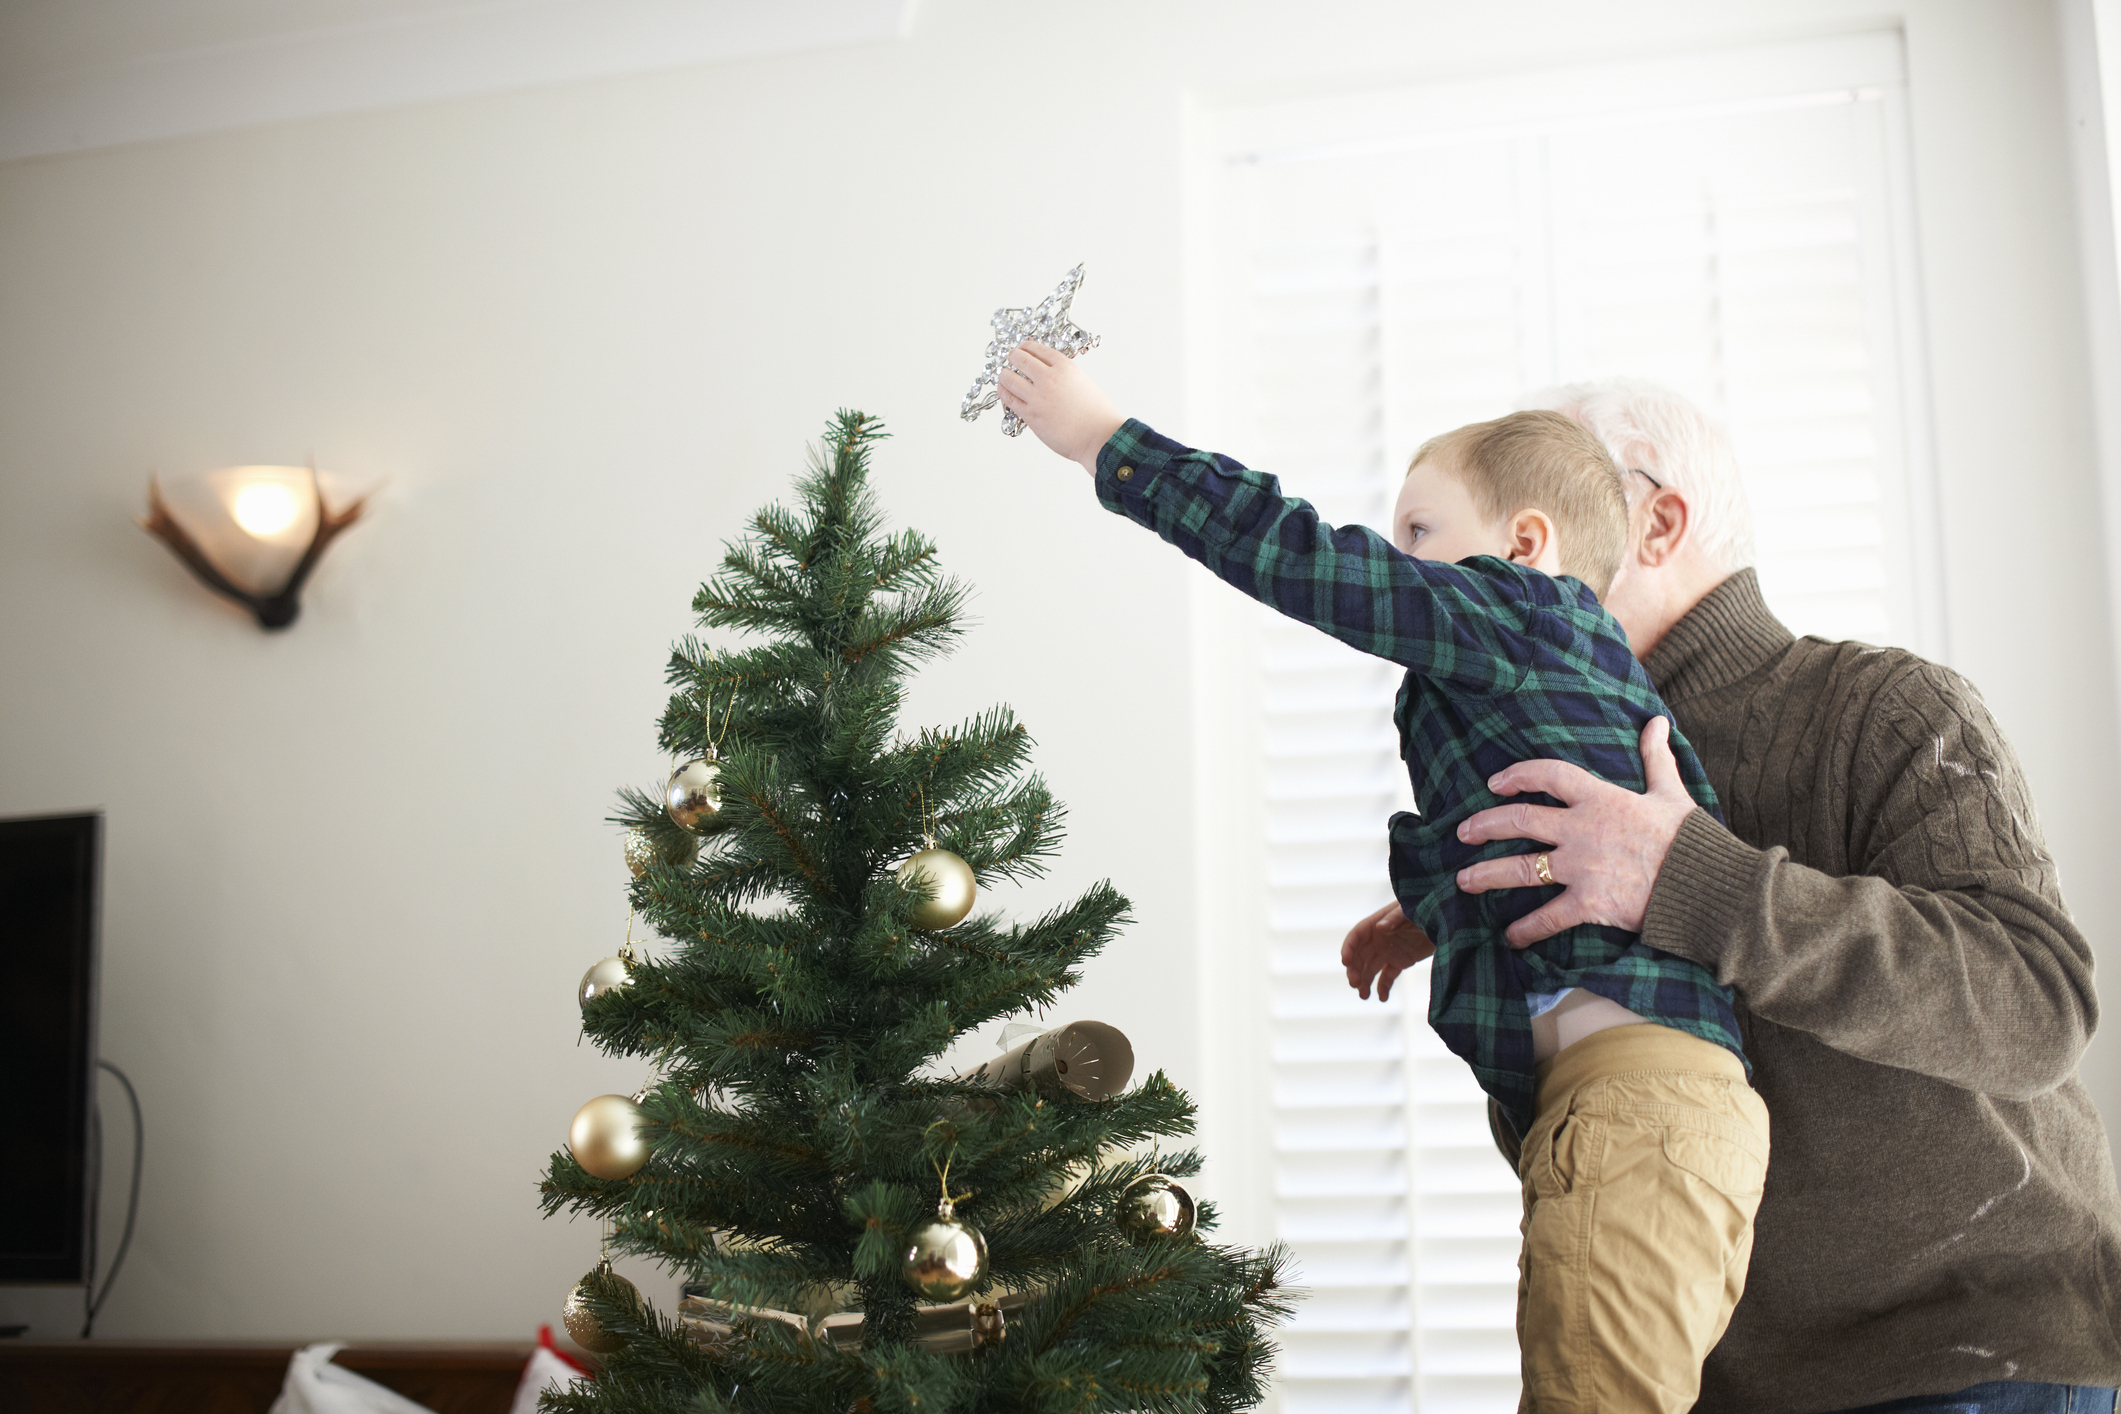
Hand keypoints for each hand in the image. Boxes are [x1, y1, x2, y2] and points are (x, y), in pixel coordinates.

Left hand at [995, 340, 1123, 473]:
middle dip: (1013, 356)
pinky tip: (1002, 390)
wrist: (1097, 436)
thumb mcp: (1083, 382)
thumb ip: (1065, 376)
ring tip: (1003, 375)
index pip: (1039, 350)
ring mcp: (1038, 396)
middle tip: (1010, 358)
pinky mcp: (1030, 414)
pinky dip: (1003, 393)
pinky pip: (1009, 399)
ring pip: (1009, 378)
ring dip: (1004, 375)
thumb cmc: (1096, 414)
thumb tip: (1050, 375)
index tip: (1022, 347)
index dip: (1027, 346)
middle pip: (1021, 359)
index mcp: (1065, 367)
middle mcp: (1049, 378)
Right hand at [1340, 898, 1433, 1002]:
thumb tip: (1379, 927)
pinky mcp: (1400, 961)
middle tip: (1355, 984)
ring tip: (1364, 996)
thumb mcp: (1410, 911)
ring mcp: (1389, 951)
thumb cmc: (1425, 907)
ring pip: (1370, 969)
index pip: (1356, 936)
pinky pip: (1388, 976)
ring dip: (1364, 982)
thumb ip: (1395, 918)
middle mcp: (1378, 939)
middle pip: (1360, 956)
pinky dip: (1384, 987)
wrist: (1446, 918)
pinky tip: (1382, 998)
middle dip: (1355, 970)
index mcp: (1376, 923)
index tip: (1345, 961)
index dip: (1349, 948)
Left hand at [1454, 715, 1697, 946]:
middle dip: (1485, 825)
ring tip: (1464, 881)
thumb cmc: (1691, 839)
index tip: (1495, 783)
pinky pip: (1548, 918)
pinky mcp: (1589, 903)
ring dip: (1488, 875)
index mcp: (1600, 798)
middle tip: (1463, 833)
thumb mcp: (1672, 792)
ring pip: (1522, 868)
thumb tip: (1657, 722)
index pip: (1548, 775)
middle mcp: (1582, 829)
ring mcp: (1582, 867)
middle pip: (1520, 820)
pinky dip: (1526, 930)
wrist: (1709, 886)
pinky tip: (1510, 938)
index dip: (1517, 775)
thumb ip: (1656, 758)